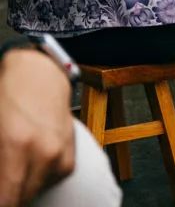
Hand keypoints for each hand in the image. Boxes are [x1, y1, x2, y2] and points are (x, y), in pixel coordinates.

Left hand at [0, 50, 75, 206]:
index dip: (3, 201)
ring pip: (33, 192)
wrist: (39, 77)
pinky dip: (36, 179)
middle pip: (20, 198)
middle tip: (4, 178)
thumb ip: (0, 162)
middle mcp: (43, 154)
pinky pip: (48, 182)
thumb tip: (1, 181)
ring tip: (12, 168)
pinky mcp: (69, 159)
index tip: (1, 196)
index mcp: (17, 146)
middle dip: (8, 192)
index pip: (6, 198)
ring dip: (20, 187)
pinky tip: (28, 162)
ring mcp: (60, 157)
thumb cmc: (7, 98)